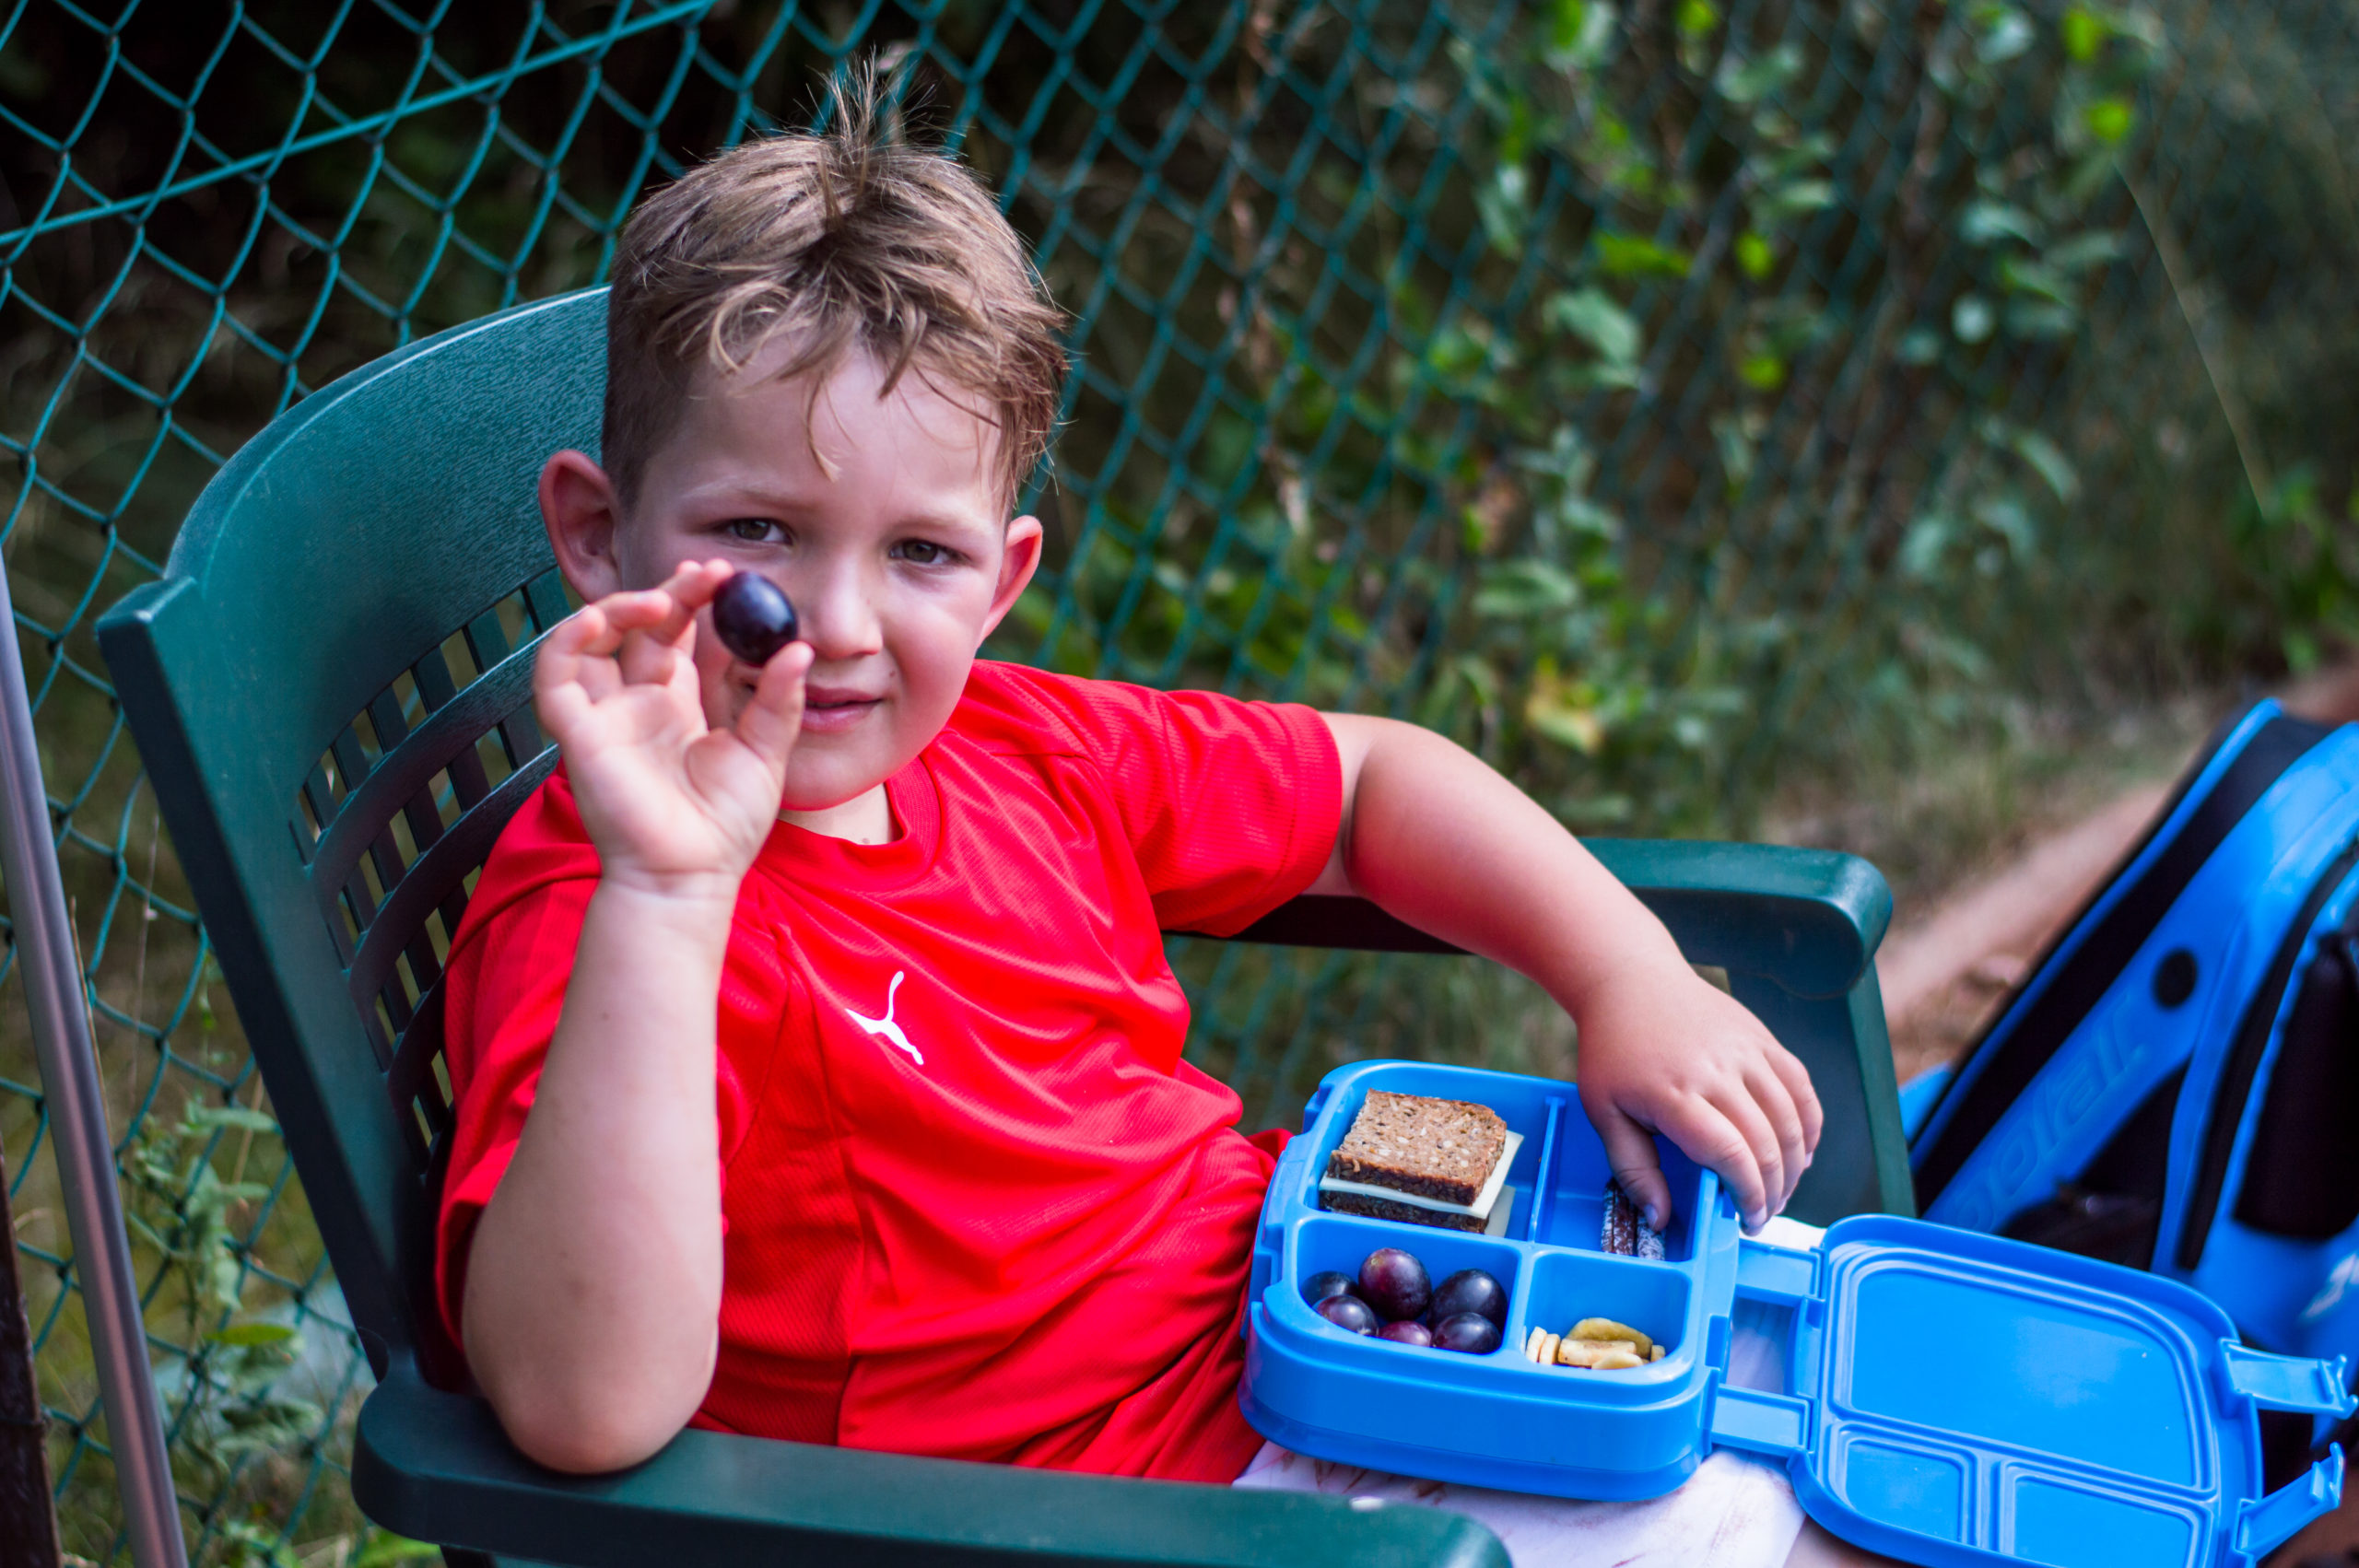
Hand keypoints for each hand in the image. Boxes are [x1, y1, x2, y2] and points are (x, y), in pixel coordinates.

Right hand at [532, 561, 812, 895]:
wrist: (691, 876)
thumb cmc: (726, 827)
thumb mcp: (765, 752)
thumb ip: (779, 700)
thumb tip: (801, 648)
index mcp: (675, 707)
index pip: (673, 637)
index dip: (689, 601)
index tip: (721, 574)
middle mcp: (634, 705)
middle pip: (636, 630)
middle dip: (666, 594)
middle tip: (705, 575)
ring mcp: (604, 717)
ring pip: (589, 641)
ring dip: (617, 607)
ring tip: (659, 598)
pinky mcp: (577, 733)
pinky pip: (553, 675)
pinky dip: (568, 638)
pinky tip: (602, 618)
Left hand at [1568, 962, 1822, 1233]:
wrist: (1631, 982)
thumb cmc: (1614, 1052)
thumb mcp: (1603, 1112)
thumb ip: (1633, 1169)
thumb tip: (1661, 1220)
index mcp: (1675, 1093)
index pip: (1730, 1154)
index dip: (1747, 1195)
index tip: (1747, 1221)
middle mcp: (1718, 1070)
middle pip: (1767, 1143)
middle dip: (1773, 1191)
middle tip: (1762, 1216)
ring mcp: (1746, 1051)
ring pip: (1793, 1119)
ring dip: (1794, 1165)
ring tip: (1779, 1191)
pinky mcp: (1763, 1039)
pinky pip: (1801, 1088)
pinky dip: (1809, 1126)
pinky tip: (1799, 1152)